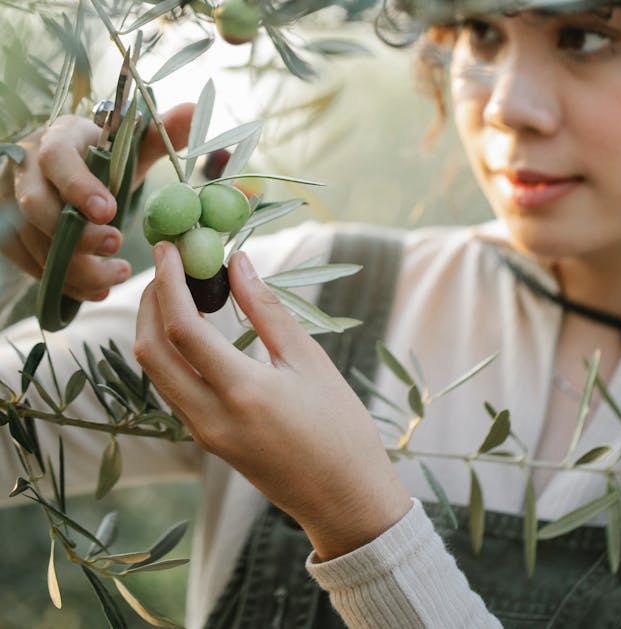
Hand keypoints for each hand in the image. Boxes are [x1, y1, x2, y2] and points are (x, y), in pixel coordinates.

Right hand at [0, 104, 193, 302]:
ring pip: (33, 241)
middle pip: (37, 206)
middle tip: (116, 246)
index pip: (57, 158)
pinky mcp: (10, 233)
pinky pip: (30, 263)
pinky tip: (97, 287)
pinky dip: (64, 280)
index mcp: (58, 138)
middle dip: (76, 235)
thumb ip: (161, 134)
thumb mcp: (129, 144)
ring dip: (75, 266)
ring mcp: (12, 202)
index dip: (79, 186)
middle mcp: (26, 169)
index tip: (109, 211)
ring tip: (117, 275)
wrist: (69, 171)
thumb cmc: (101, 157)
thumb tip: (194, 112)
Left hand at [135, 242, 411, 560]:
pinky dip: (171, 351)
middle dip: (150, 301)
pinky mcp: (207, 440)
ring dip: (156, 325)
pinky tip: (194, 326)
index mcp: (241, 392)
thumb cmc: (339, 425)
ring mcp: (203, 433)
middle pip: (151, 351)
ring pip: (156, 372)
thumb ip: (267, 308)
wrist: (344, 499)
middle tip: (169, 262)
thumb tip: (237, 261)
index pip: (182, 329)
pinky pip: (172, 388)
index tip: (172, 247)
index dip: (169, 283)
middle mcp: (210, 416)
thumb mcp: (309, 360)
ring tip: (181, 286)